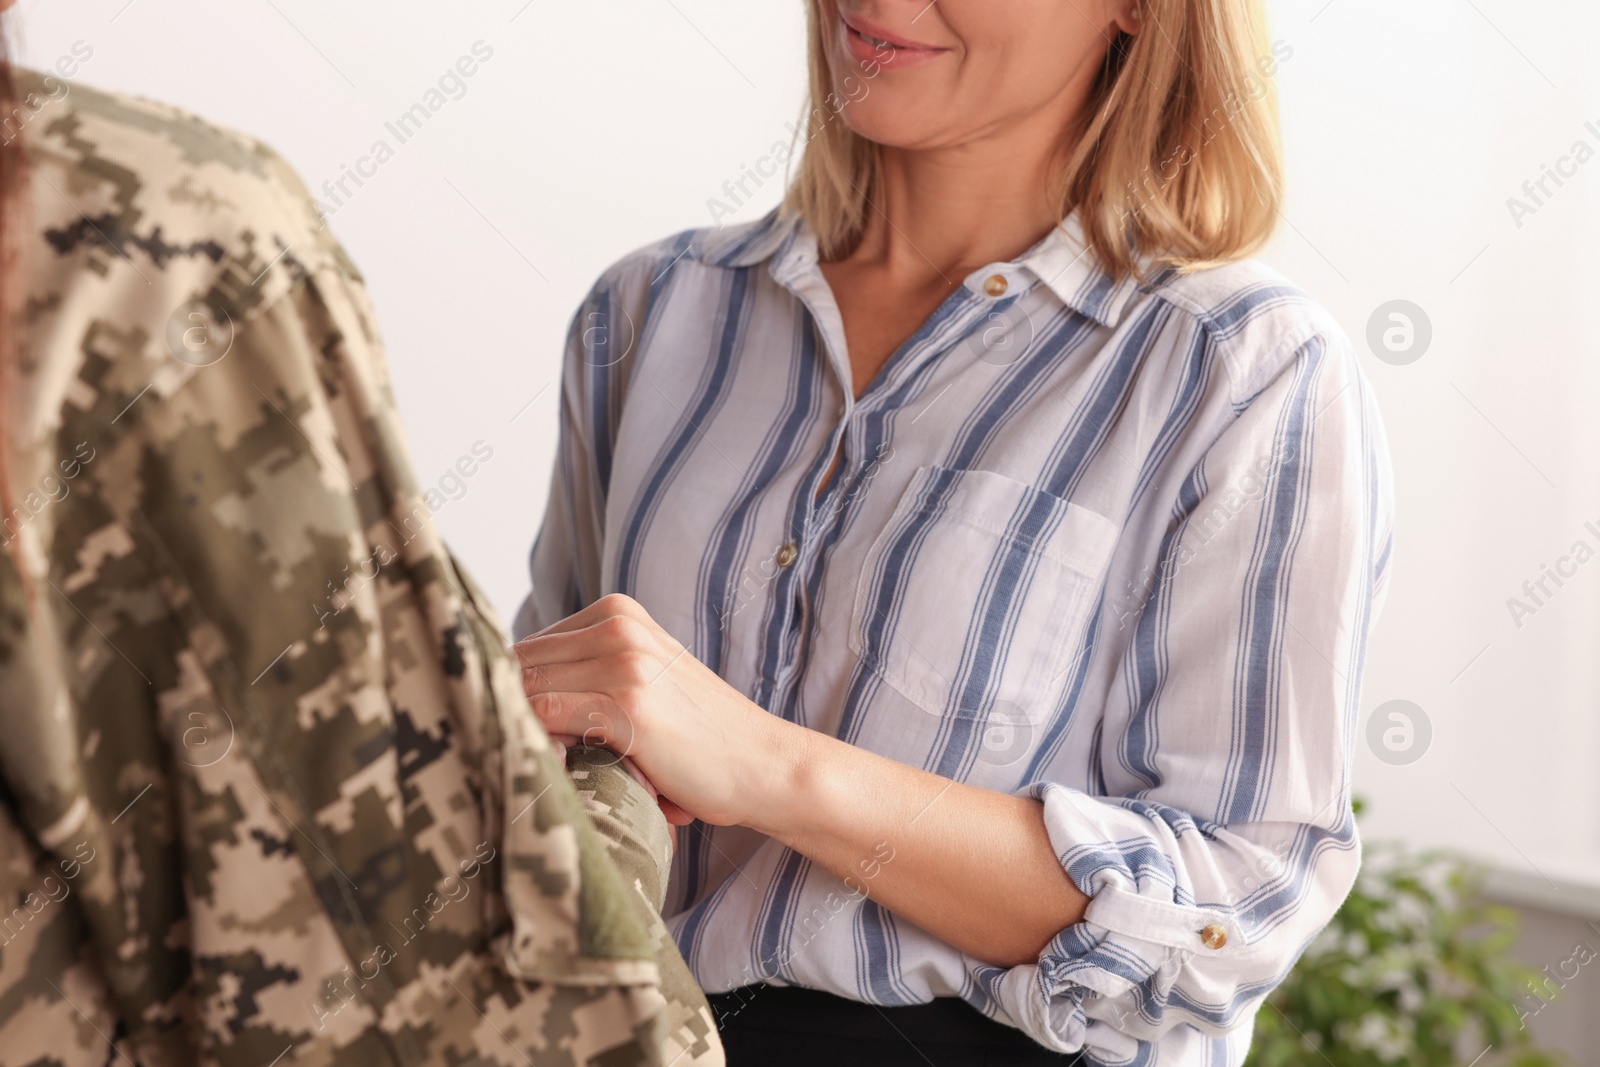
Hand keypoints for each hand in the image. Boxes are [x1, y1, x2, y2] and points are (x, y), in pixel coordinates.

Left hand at [515, 594, 800, 827]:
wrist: (764, 765)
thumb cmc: (700, 738)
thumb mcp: (645, 682)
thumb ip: (587, 676)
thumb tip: (505, 701)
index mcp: (617, 613)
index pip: (526, 648)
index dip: (514, 697)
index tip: (526, 736)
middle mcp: (616, 625)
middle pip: (518, 666)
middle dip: (515, 713)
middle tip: (544, 760)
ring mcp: (622, 660)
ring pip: (525, 691)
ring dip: (528, 734)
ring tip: (565, 769)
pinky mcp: (627, 702)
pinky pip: (544, 718)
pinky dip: (539, 745)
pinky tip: (569, 771)